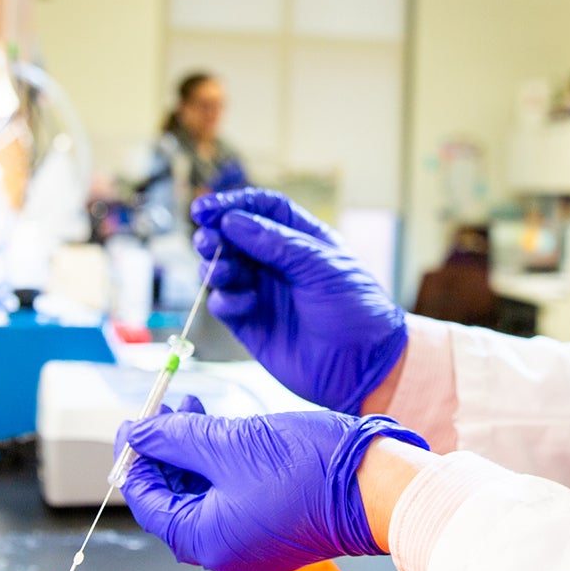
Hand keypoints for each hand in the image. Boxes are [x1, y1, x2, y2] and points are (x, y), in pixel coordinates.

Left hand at [118, 400, 427, 570]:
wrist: (376, 483)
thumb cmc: (310, 469)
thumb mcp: (229, 443)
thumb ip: (175, 438)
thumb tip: (138, 434)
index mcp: (207, 542)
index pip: (150, 504)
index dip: (136, 461)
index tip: (131, 427)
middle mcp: (226, 552)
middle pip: (175, 502)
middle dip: (165, 453)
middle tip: (161, 414)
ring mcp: (251, 543)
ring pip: (205, 496)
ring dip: (192, 453)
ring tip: (191, 410)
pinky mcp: (273, 527)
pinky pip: (232, 498)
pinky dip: (219, 466)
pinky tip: (219, 429)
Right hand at [190, 189, 407, 413]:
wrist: (364, 366)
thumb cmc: (355, 308)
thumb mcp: (320, 266)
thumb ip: (275, 243)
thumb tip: (232, 221)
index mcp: (300, 239)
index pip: (260, 209)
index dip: (232, 204)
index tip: (205, 209)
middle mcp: (277, 262)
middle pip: (234, 237)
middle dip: (215, 235)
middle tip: (207, 241)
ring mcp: (262, 292)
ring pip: (223, 269)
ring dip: (215, 266)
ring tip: (222, 271)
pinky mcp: (251, 324)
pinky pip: (224, 304)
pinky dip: (225, 300)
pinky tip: (244, 304)